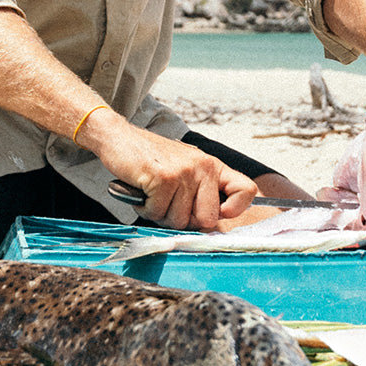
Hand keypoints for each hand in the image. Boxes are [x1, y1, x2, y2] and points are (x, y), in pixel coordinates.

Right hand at [82, 114, 257, 229]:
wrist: (119, 138)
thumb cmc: (152, 159)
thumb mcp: (185, 169)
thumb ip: (201, 192)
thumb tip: (210, 226)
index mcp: (213, 166)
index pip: (246, 191)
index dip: (235, 210)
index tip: (217, 213)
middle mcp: (203, 167)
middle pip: (206, 219)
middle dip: (183, 220)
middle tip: (169, 204)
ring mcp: (184, 172)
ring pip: (178, 221)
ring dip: (161, 214)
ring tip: (153, 194)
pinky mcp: (163, 178)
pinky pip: (158, 213)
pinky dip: (146, 208)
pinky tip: (143, 191)